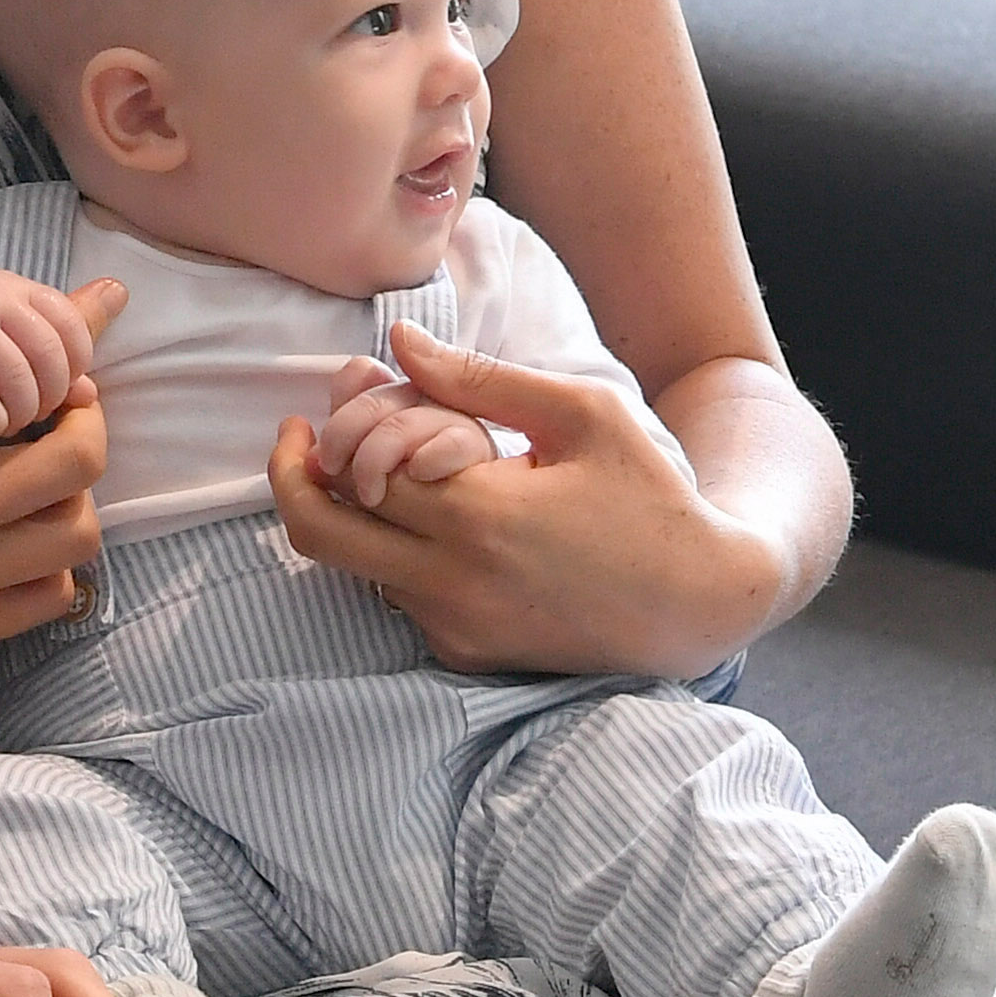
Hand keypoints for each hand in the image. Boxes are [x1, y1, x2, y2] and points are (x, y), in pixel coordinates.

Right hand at [0, 262, 129, 664]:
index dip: (62, 353)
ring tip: (45, 467)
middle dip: (82, 417)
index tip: (79, 334)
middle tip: (63, 402)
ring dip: (75, 490)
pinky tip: (25, 529)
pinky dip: (57, 560)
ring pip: (77, 532)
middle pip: (76, 459)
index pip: (26, 383)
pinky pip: (52, 596)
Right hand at [0, 266, 111, 437]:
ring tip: (8, 423)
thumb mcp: (7, 328)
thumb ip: (58, 325)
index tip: (59, 387)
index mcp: (12, 286)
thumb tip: (118, 295)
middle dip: (52, 396)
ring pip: (24, 384)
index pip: (73, 324)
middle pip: (52, 356)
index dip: (75, 365)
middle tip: (33, 414)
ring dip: (24, 415)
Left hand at [269, 324, 786, 679]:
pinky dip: (395, 555)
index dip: (337, 426)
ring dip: (354, 516)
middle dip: (295, 479)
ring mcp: (456, 627)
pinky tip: (435, 519)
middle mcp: (454, 583)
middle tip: (299, 441)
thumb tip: (396, 341)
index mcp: (480, 514)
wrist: (699, 602)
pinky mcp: (466, 655)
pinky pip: (398, 599)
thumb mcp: (581, 414)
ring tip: (387, 467)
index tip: (339, 392)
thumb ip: (480, 379)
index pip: (358, 468)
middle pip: (321, 533)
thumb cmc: (648, 496)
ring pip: (355, 568)